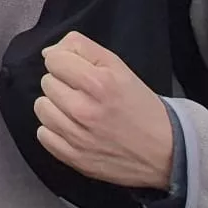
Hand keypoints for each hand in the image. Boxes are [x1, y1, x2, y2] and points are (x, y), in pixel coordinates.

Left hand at [35, 30, 175, 190]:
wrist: (166, 151)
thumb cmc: (140, 105)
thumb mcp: (118, 67)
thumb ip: (81, 48)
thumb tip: (48, 53)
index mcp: (98, 83)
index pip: (53, 60)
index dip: (65, 62)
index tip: (79, 72)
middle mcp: (84, 110)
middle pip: (47, 83)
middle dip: (63, 83)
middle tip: (84, 93)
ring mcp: (77, 137)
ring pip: (41, 107)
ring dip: (55, 106)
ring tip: (77, 110)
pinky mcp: (74, 158)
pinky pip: (43, 135)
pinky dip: (54, 130)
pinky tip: (72, 128)